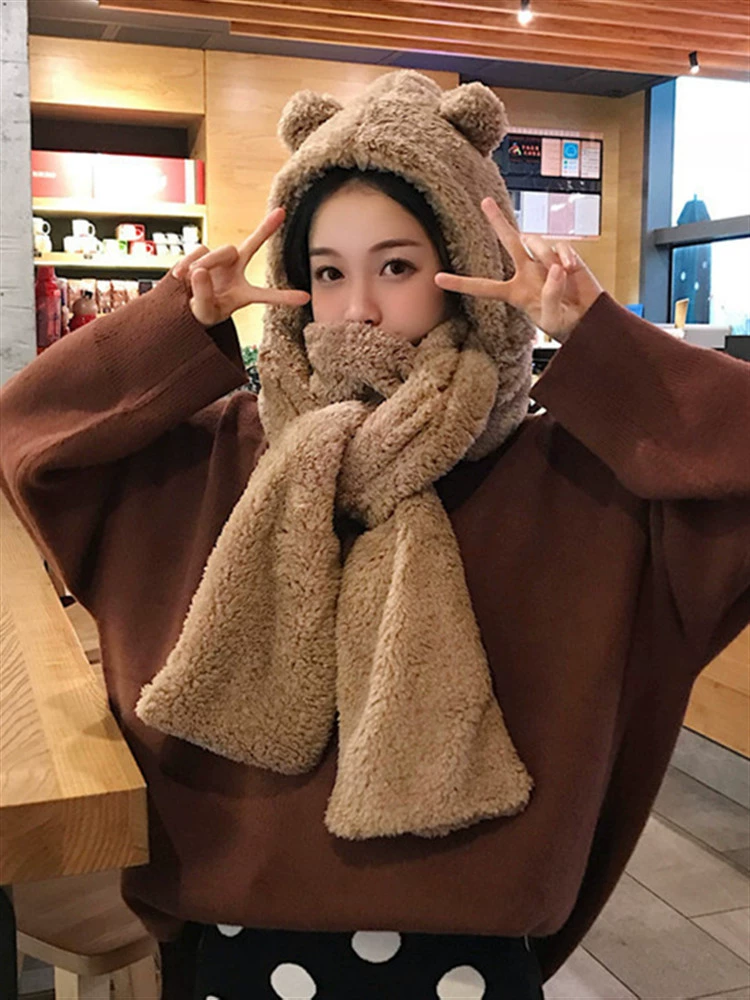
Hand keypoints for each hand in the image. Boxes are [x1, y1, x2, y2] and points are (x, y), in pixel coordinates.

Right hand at [172, 208, 309, 326]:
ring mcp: (220, 261)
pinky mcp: (202, 253)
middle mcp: (235, 272)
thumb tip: (200, 270)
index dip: (284, 297)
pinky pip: (197, 251)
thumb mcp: (203, 313)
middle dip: (266, 229)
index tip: (306, 298)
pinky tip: (181, 277)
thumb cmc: (199, 313)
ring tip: (190, 280)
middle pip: (249, 246)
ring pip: (218, 251)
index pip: (266, 295)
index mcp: (243, 294)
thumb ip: (203, 295)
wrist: (181, 304)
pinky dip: (187, 264)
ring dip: (205, 264)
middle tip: (281, 213)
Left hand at [434, 197, 602, 340]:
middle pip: (509, 242)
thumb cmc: (566, 324)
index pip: (483, 287)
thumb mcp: (552, 319)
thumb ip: (550, 295)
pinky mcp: (564, 256)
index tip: (437, 279)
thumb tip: (555, 269)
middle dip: (498, 221)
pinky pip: (559, 247)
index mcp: (514, 293)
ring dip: (546, 255)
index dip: (461, 284)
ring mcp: (544, 262)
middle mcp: (526, 273)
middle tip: (485, 201)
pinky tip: (572, 269)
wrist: (590, 320)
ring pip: (536, 243)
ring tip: (563, 274)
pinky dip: (566, 256)